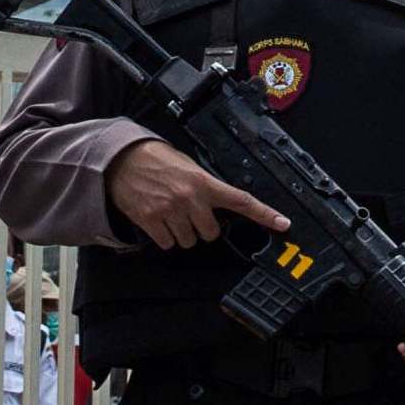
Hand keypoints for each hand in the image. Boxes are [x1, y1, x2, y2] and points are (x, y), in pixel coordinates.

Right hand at [105, 137, 281, 251]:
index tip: (282, 224)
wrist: (122, 160)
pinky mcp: (152, 222)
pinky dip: (164, 236)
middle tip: (188, 211)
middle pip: (210, 233)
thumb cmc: (155, 160)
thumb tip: (217, 204)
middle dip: (201, 227)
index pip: (240, 200)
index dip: (264, 214)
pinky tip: (158, 219)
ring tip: (169, 212)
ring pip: (188, 241)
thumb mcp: (187, 166)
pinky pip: (168, 243)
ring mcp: (171, 212)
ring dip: (181, 232)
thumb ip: (205, 186)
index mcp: (204, 182)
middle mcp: (190, 199)